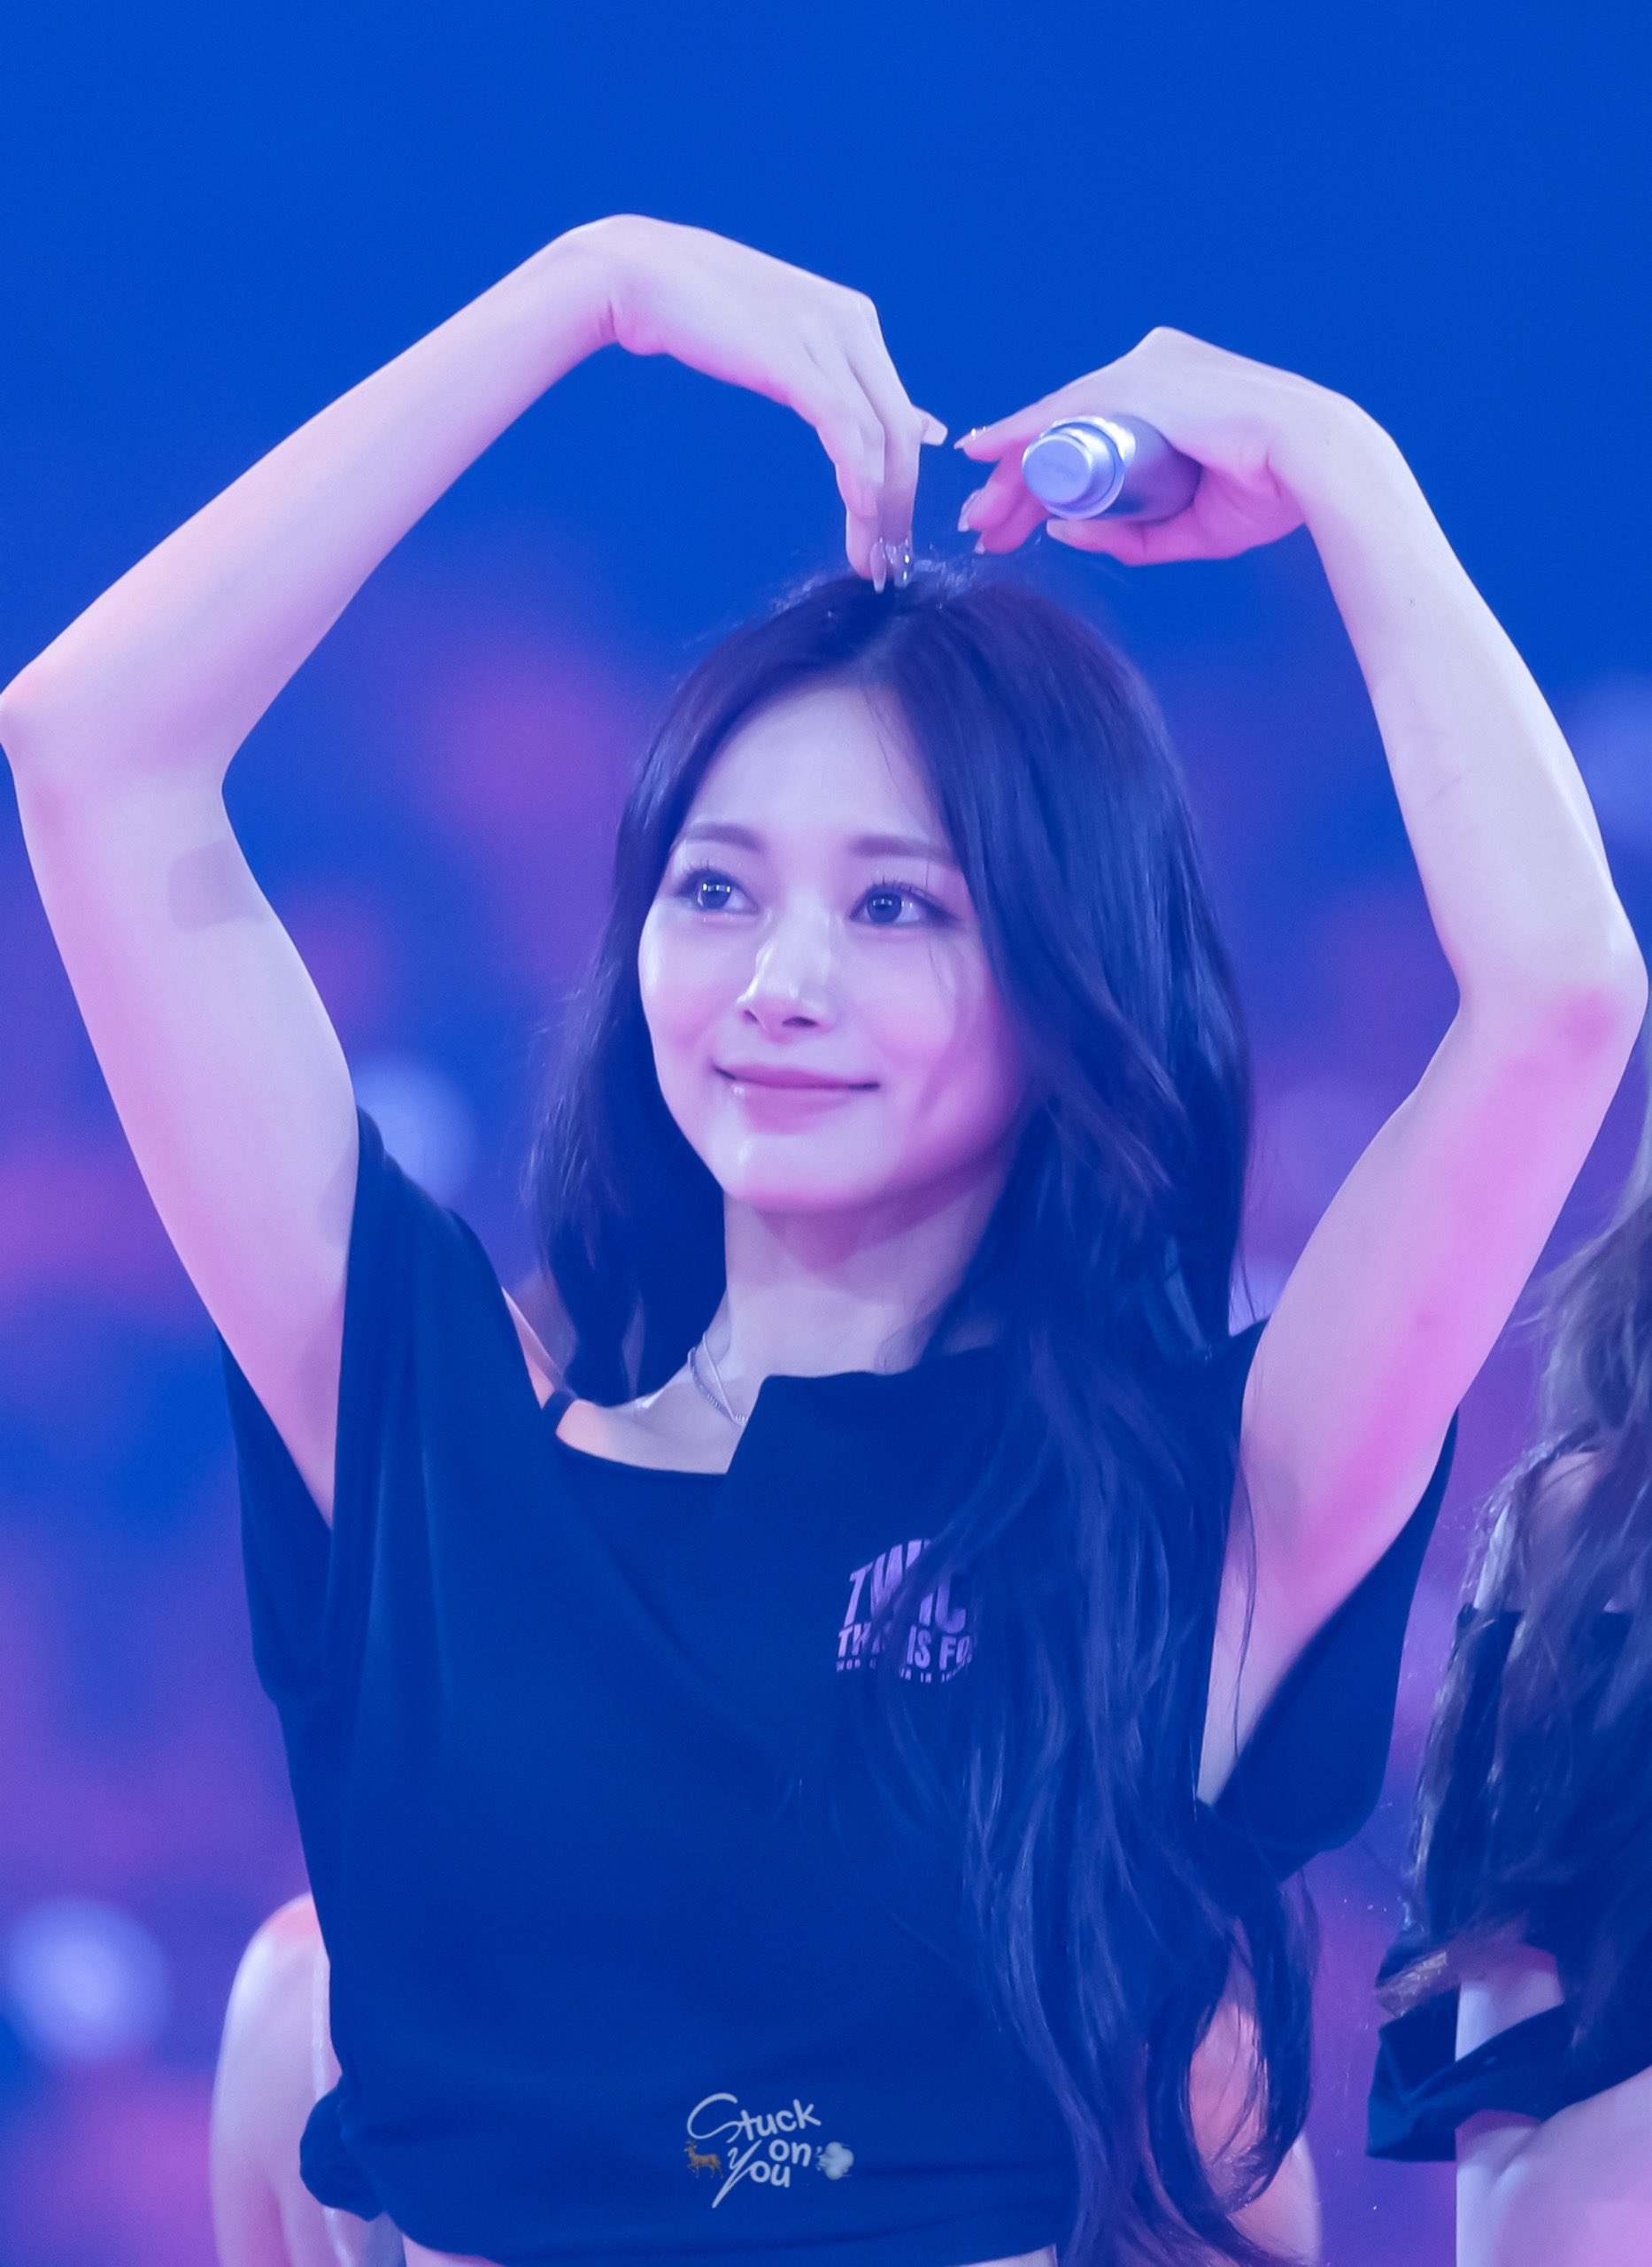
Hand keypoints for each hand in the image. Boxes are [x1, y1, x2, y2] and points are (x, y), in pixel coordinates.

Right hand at [584, 215, 946, 585]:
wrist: (644, 273)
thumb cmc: (705, 313)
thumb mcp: (788, 343)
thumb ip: (838, 380)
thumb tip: (904, 421)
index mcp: (857, 322)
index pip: (900, 414)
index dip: (904, 483)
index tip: (891, 534)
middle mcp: (853, 325)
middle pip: (900, 432)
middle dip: (898, 506)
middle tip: (887, 561)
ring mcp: (824, 337)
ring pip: (877, 436)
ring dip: (877, 508)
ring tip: (868, 558)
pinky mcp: (790, 355)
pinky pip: (841, 424)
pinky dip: (856, 473)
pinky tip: (860, 511)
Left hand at [955, 328, 1372, 564]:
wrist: (1310, 457)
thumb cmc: (1269, 487)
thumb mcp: (1184, 523)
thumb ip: (1129, 532)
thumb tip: (1065, 533)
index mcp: (1167, 396)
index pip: (1089, 440)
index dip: (1045, 483)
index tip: (1013, 519)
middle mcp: (1147, 372)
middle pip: (1063, 434)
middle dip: (1017, 486)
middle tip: (982, 527)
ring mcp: (1138, 370)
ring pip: (1055, 427)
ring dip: (1011, 475)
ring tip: (979, 518)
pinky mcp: (1132, 380)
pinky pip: (1059, 411)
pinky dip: (1018, 433)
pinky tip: (983, 454)